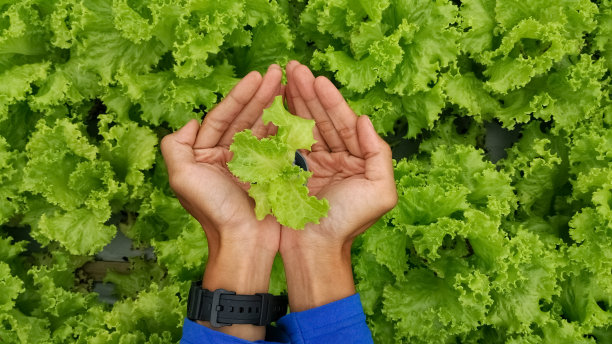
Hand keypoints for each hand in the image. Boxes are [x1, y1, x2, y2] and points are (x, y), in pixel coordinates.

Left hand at [160, 64, 282, 339]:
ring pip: (261, 128)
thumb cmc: (213, 211)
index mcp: (205, 154)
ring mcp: (249, 165)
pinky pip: (276, 145)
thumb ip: (175, 147)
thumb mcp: (182, 178)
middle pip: (244, 118)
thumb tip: (190, 123)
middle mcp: (226, 156)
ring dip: (273, 105)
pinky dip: (284, 127)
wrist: (243, 242)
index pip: (223, 117)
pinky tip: (293, 109)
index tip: (257, 76)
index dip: (239, 95)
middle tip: (277, 72)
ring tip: (287, 84)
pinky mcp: (269, 174)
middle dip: (260, 94)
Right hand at [280, 61, 396, 310]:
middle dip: (308, 92)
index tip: (316, 78)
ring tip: (281, 77)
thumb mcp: (380, 191)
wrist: (315, 250)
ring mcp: (313, 164)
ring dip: (293, 101)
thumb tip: (366, 120)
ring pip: (302, 125)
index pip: (345, 122)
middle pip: (322, 118)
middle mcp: (336, 158)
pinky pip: (286, 142)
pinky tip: (272, 104)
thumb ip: (379, 154)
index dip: (331, 99)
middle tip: (293, 67)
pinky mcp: (291, 172)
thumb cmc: (349, 223)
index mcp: (357, 160)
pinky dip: (279, 122)